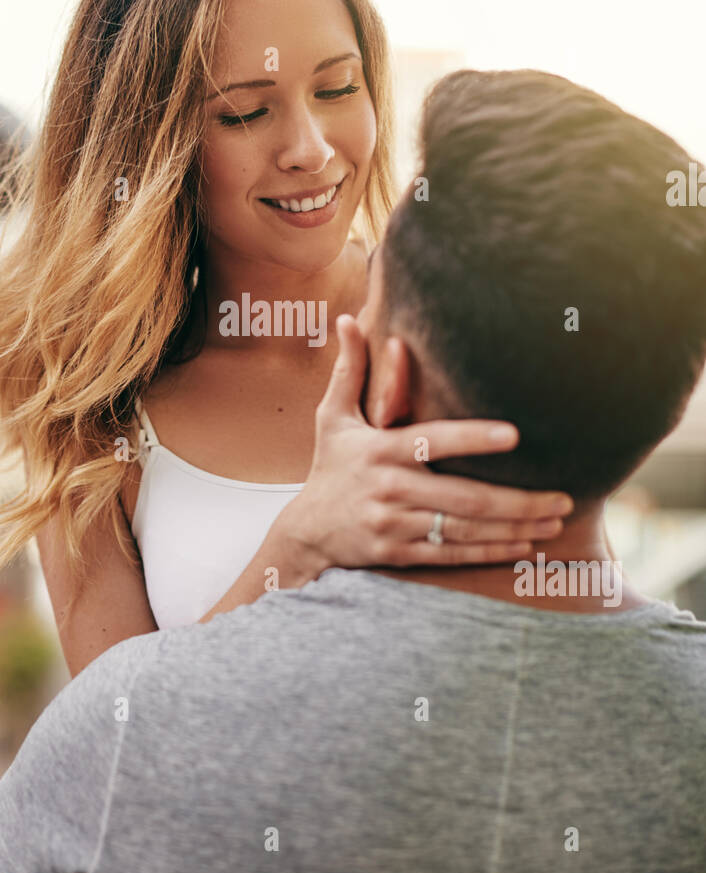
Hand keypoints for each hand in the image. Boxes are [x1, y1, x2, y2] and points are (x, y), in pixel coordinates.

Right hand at [274, 314, 573, 575]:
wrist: (308, 531)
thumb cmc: (330, 465)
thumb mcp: (333, 416)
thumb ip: (350, 370)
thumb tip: (349, 318)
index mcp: (380, 450)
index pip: (432, 440)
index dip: (473, 438)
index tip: (515, 434)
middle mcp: (390, 488)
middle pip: (464, 497)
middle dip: (519, 500)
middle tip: (564, 496)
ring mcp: (395, 525)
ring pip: (466, 529)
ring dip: (516, 527)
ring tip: (556, 518)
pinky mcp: (400, 553)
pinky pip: (454, 554)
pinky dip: (493, 551)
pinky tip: (526, 544)